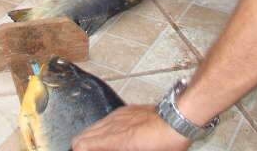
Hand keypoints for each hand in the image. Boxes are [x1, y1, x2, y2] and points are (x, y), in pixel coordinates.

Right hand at [71, 105, 190, 150]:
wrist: (177, 119)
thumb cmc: (165, 143)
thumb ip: (115, 148)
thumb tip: (109, 147)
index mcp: (115, 140)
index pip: (82, 145)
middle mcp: (112, 125)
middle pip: (83, 135)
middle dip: (79, 147)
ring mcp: (118, 115)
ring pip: (93, 126)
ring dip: (89, 138)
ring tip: (91, 148)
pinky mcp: (125, 110)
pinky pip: (105, 120)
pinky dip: (100, 130)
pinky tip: (106, 136)